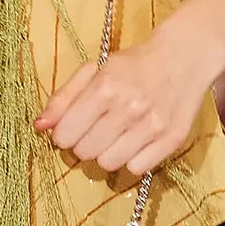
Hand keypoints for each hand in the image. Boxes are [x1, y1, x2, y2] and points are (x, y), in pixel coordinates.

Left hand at [36, 25, 208, 180]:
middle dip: (84, 144)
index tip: (71, 129)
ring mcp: (153, 125)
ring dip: (107, 153)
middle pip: (86, 152)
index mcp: (105, 87)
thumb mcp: (95, 70)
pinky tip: (136, 142)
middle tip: (96, 130)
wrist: (185, 57)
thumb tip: (40, 126)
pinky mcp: (172, 139)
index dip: (63, 135)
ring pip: (109, 164)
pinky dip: (132, 160)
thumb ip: (64, 97)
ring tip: (116, 136)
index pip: (66, 134)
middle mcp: (129, 107)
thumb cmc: (134, 64)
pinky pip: (137, 168)